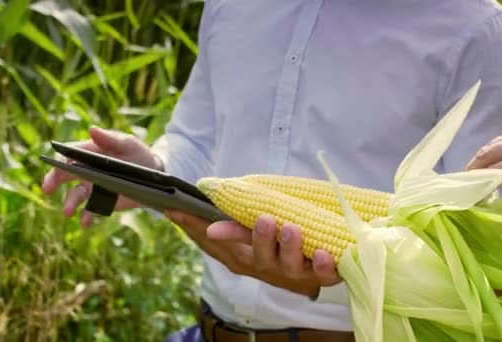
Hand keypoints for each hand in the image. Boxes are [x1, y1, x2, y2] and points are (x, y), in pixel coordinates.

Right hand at [42, 127, 163, 226]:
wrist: (156, 175)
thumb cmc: (140, 154)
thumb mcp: (128, 144)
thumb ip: (110, 139)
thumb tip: (91, 129)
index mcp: (90, 152)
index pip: (69, 154)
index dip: (60, 160)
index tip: (57, 166)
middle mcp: (87, 169)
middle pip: (64, 174)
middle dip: (53, 181)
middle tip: (47, 189)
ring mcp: (93, 186)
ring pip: (75, 195)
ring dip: (69, 203)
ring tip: (67, 212)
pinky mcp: (102, 201)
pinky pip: (91, 210)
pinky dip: (86, 217)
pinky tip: (85, 223)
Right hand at [166, 212, 341, 296]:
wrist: (329, 243)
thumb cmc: (282, 231)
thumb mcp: (254, 219)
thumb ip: (225, 215)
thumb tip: (172, 205)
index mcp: (249, 254)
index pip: (222, 245)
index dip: (205, 231)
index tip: (193, 216)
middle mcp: (272, 266)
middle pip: (261, 259)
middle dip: (261, 240)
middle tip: (265, 219)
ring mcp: (298, 272)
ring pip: (291, 267)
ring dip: (290, 249)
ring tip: (291, 228)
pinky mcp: (324, 273)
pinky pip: (326, 275)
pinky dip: (325, 267)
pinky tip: (324, 252)